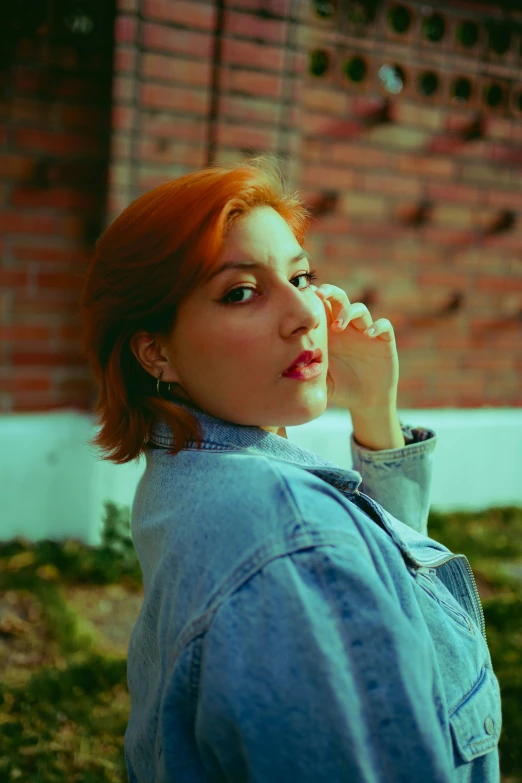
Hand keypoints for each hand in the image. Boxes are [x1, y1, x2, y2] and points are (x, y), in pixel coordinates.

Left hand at [312, 284, 398, 411]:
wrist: (366, 402)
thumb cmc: (339, 389)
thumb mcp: (320, 380)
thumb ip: (307, 372)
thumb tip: (284, 369)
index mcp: (329, 334)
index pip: (322, 308)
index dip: (314, 299)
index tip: (302, 297)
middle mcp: (347, 328)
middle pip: (340, 299)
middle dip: (330, 293)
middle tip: (320, 296)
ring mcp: (366, 333)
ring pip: (360, 309)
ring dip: (348, 312)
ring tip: (338, 326)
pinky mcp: (383, 342)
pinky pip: (384, 326)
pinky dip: (377, 326)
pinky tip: (369, 334)